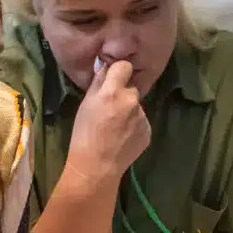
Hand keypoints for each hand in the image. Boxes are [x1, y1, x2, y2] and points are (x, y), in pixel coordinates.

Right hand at [69, 59, 149, 182]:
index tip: (114, 79)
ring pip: (136, 106)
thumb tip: (105, 65)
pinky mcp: (148, 131)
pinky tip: (122, 137)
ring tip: (115, 128)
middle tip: (110, 111)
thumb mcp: (86, 105)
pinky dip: (134, 126)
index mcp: (112, 92)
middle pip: (131, 88)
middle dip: (123, 95)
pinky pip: (141, 122)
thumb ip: (98, 83)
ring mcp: (142, 117)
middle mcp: (131, 101)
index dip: (119, 71)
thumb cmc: (84, 135)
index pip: (125, 66)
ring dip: (128, 112)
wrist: (97, 167)